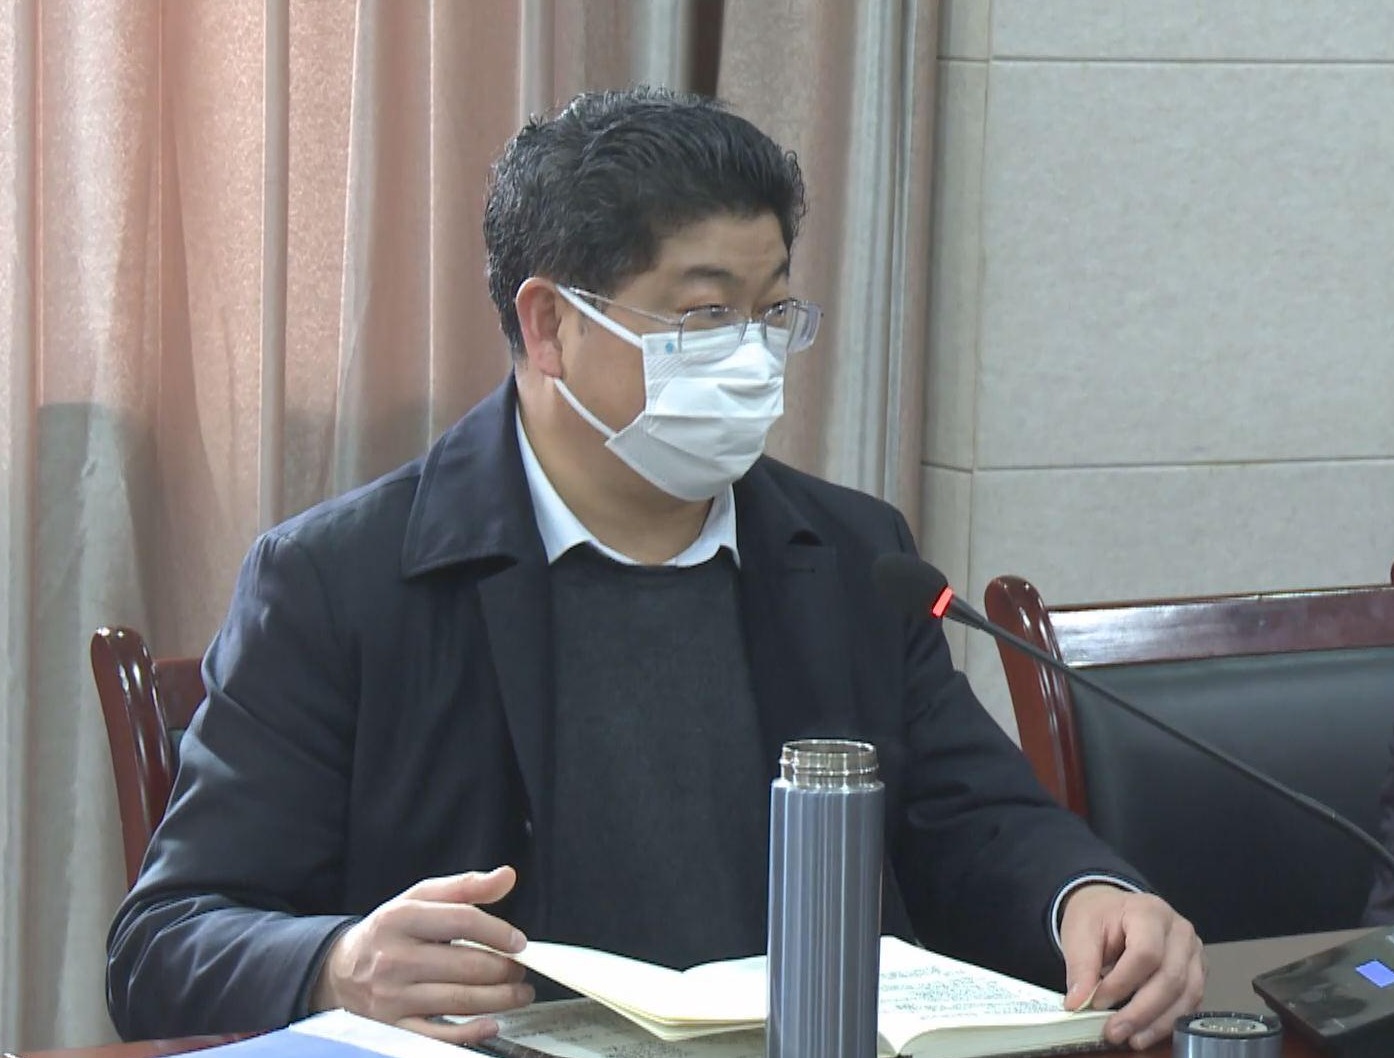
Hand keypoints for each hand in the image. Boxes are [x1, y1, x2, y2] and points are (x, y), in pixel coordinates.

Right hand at [310, 866, 532, 1045]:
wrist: (338, 970)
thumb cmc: (387, 931)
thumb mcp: (418, 898)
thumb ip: (465, 887)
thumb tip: (506, 876)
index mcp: (401, 918)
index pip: (462, 920)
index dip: (498, 932)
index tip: (518, 942)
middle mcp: (394, 957)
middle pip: (466, 964)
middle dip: (505, 969)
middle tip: (521, 970)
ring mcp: (391, 995)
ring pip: (459, 999)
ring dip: (500, 998)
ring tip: (518, 992)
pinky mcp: (391, 1026)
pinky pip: (438, 1034)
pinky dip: (470, 1031)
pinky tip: (491, 1022)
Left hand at [1059, 884, 1204, 1050]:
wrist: (1111, 909)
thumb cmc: (1099, 917)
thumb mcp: (1080, 933)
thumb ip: (1080, 967)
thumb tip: (1078, 1002)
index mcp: (1149, 912)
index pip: (1145, 953)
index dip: (1122, 983)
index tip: (1097, 1002)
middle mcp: (1179, 931)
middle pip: (1170, 977)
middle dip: (1141, 1011)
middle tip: (1114, 1031)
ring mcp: (1193, 951)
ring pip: (1187, 994)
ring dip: (1159, 1022)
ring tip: (1132, 1038)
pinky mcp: (1196, 971)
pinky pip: (1191, 1001)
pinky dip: (1170, 1020)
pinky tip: (1148, 1031)